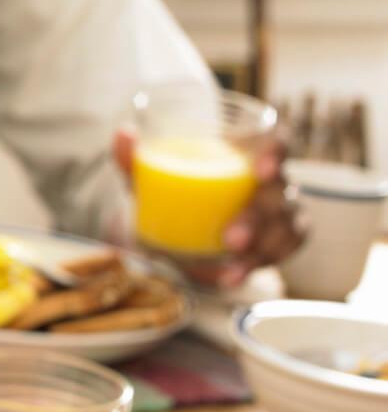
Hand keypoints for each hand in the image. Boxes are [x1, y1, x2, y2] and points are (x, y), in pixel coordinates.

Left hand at [113, 128, 308, 287]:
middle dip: (258, 218)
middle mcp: (269, 182)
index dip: (277, 152)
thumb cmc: (171, 192)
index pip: (277, 143)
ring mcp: (278, 213)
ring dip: (261, 248)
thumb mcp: (148, 178)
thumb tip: (124, 134)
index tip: (262, 170)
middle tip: (231, 239)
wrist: (173, 232)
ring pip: (287, 227)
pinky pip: (282, 253)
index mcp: (246, 154)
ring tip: (231, 266)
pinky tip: (231, 277)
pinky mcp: (276, 242)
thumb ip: (135, 159)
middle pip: (279, 193)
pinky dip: (256, 267)